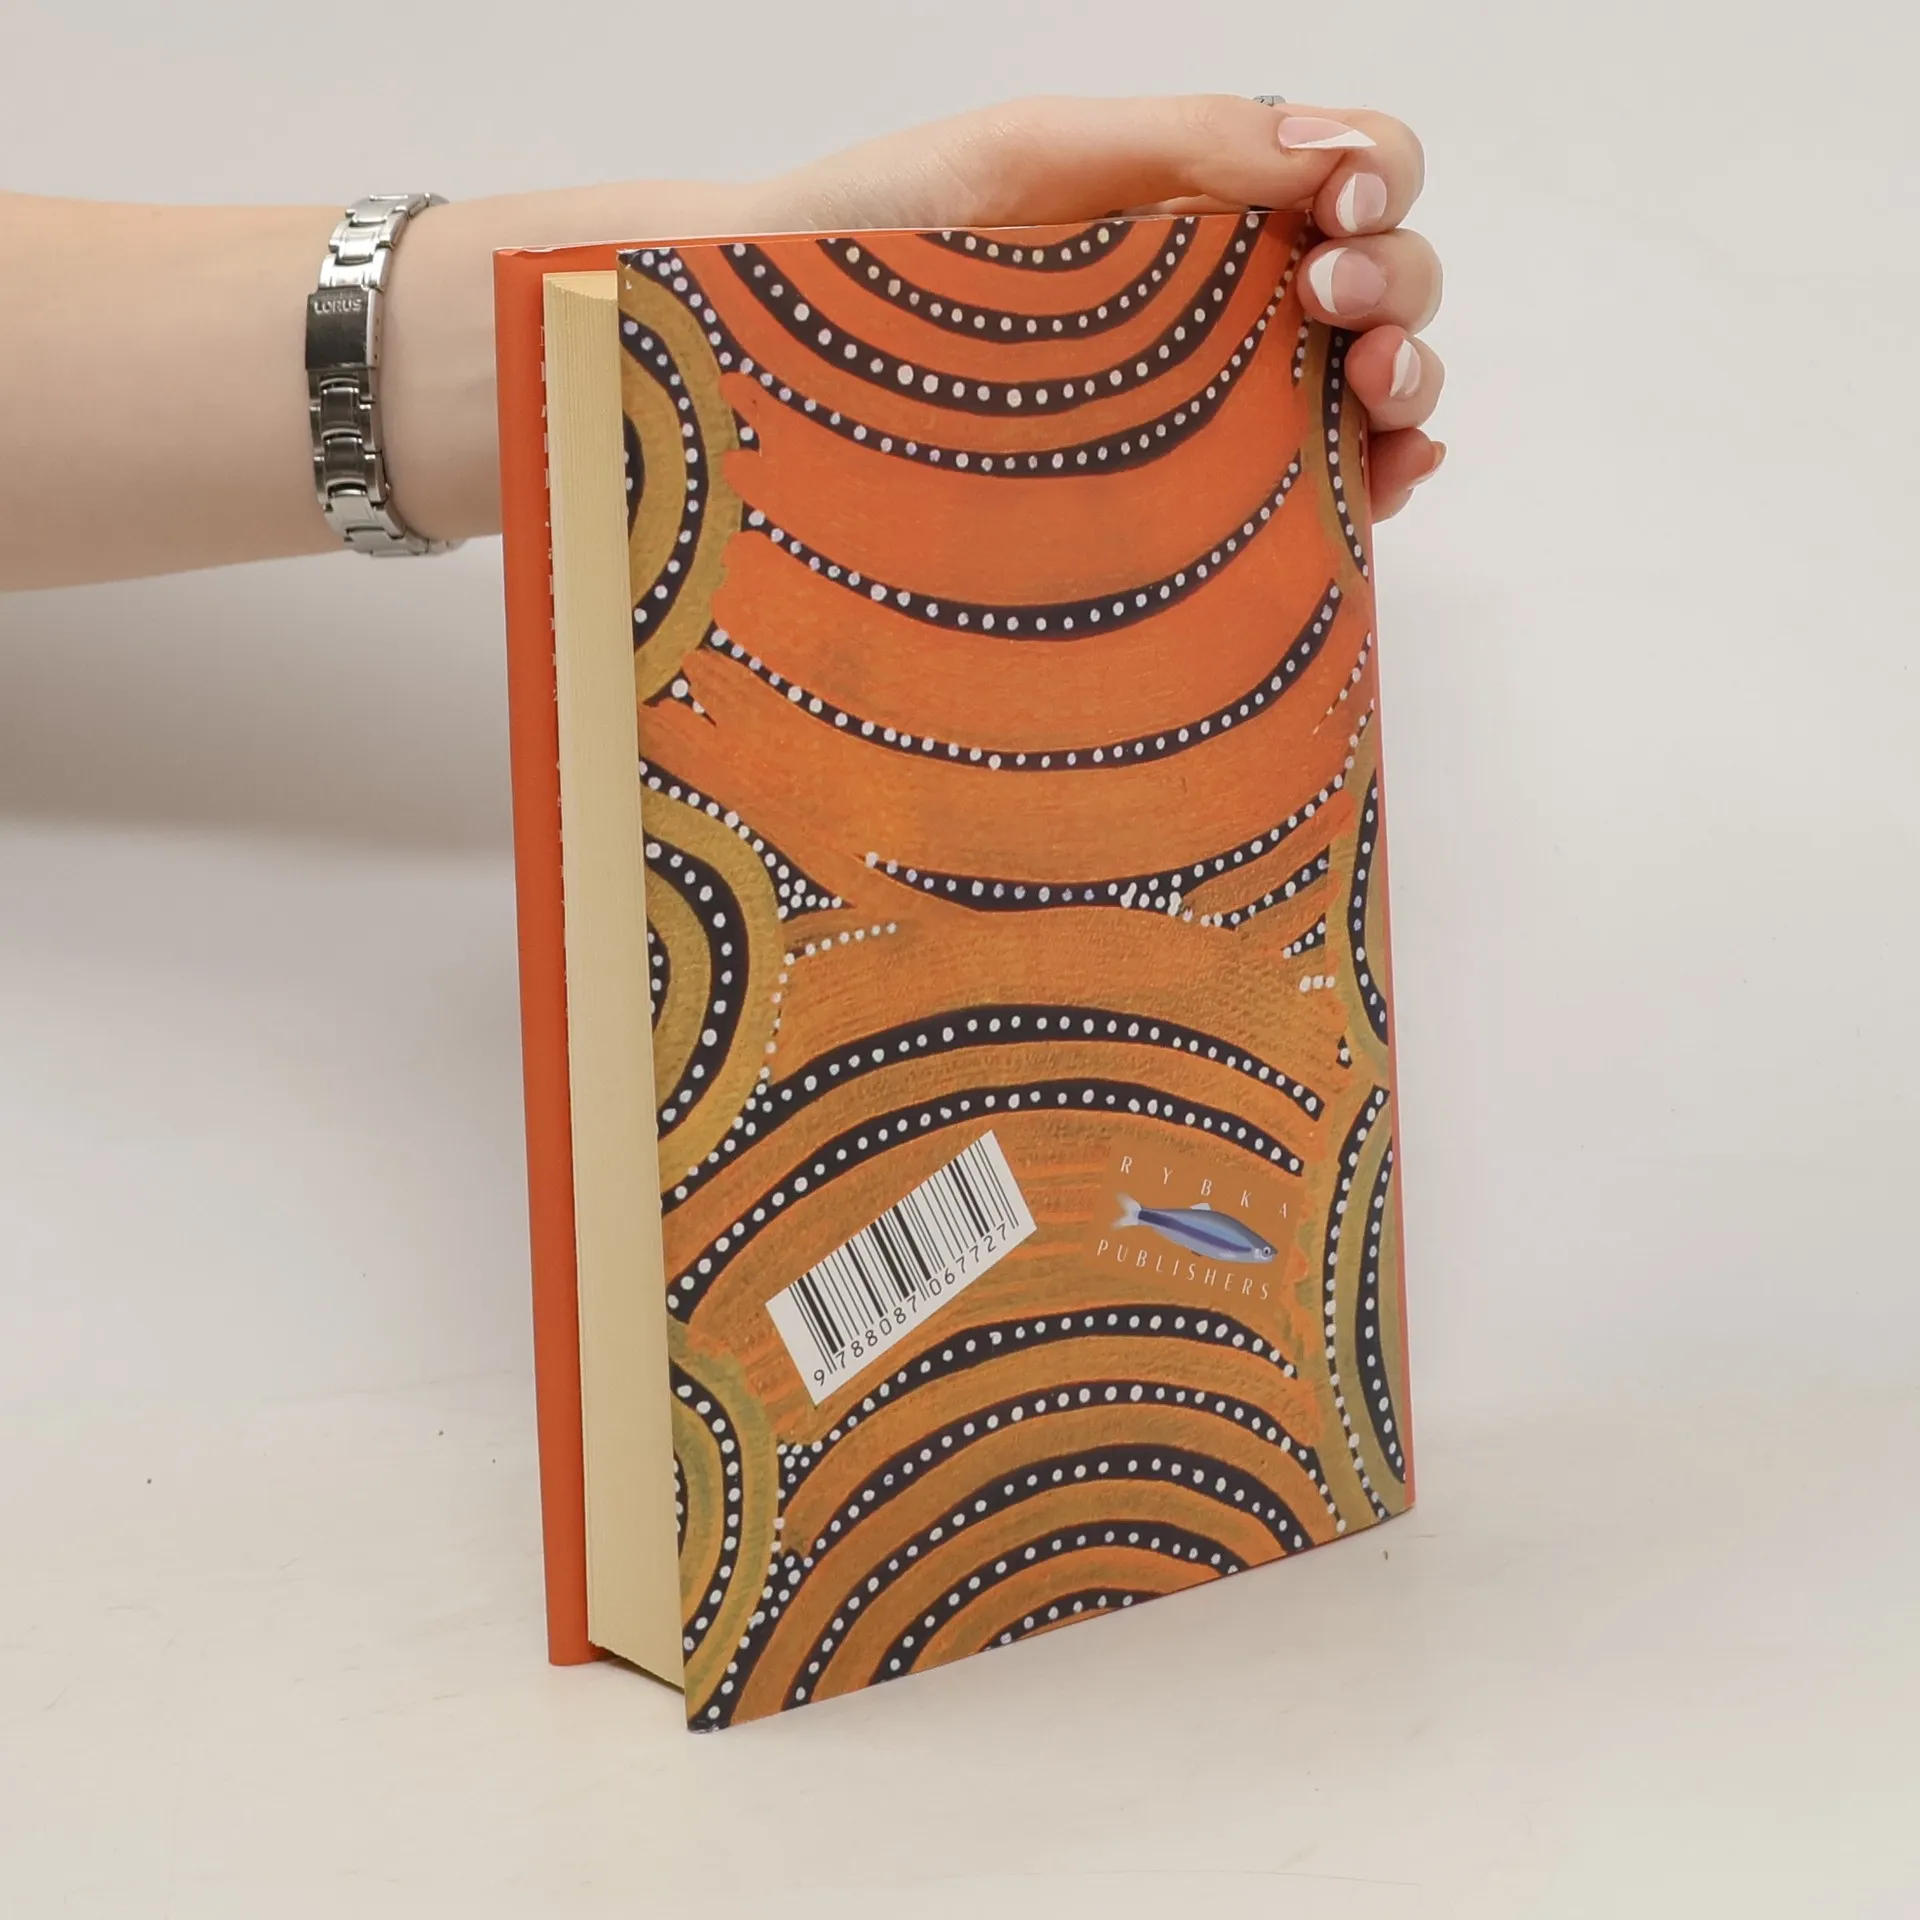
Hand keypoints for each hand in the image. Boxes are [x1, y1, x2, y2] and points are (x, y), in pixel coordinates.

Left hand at [745, 95, 1443, 520]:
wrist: (771, 355)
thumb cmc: (876, 246)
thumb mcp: (1028, 161)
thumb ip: (1181, 143)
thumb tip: (1331, 150)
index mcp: (1193, 200)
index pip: (1345, 174)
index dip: (1379, 188)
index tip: (1334, 225)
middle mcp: (1215, 300)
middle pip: (1379, 279)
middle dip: (1396, 288)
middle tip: (1329, 305)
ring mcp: (1204, 402)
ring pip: (1363, 385)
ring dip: (1404, 383)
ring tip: (1369, 397)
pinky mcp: (1180, 499)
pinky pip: (1312, 486)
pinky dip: (1374, 479)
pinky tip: (1379, 480)